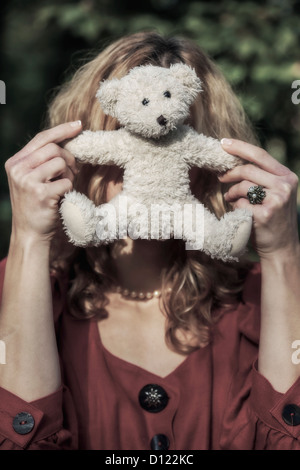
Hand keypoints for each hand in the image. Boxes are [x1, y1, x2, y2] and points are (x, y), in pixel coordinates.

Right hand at [5, 121, 81, 243]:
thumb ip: (43, 161)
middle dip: (69, 159)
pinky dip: (69, 189)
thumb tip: (70, 142)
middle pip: (54, 149)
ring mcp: (27, 181)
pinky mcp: (40, 194)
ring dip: (69, 175)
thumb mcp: (33, 179)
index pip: (41, 138)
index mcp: (15, 162)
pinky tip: (62, 198)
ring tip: (64, 187)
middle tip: (72, 173)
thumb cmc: (37, 205)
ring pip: (60, 163)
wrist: (29, 233)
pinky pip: (66, 182)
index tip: (78, 125)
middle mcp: (18, 169)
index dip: (62, 130)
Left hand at [218, 139, 298, 259]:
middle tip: (220, 177)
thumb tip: (233, 160)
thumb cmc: (272, 218)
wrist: (282, 248)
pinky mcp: (265, 214)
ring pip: (242, 186)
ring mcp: (277, 200)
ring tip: (231, 200)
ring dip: (232, 193)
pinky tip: (240, 214)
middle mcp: (285, 185)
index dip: (239, 147)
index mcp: (287, 176)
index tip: (222, 143)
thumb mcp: (274, 193)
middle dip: (230, 173)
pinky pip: (240, 204)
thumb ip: (261, 177)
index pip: (260, 155)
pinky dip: (236, 208)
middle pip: (248, 169)